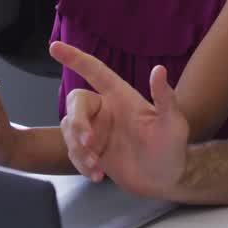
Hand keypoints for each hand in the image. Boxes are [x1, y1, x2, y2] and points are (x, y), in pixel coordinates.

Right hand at [51, 41, 188, 196]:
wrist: (164, 180)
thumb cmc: (172, 147)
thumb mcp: (173, 122)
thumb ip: (165, 97)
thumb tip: (160, 69)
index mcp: (120, 95)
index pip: (94, 71)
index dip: (75, 58)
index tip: (54, 47)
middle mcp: (105, 109)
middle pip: (75, 103)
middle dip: (76, 122)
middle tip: (88, 142)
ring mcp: (96, 130)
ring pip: (69, 130)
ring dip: (78, 149)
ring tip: (96, 166)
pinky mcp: (91, 151)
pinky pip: (73, 152)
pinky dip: (81, 164)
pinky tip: (97, 175)